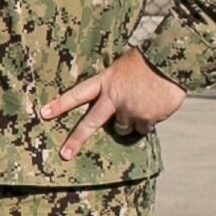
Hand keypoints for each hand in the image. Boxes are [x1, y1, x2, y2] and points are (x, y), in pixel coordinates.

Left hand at [36, 48, 187, 162]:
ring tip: (142, 102)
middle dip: (76, 140)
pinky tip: (156, 105)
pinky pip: (144, 128)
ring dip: (129, 121)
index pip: (77, 94)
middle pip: (90, 123)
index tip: (43, 114)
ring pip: (123, 128)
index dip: (60, 105)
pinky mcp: (147, 118)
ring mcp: (130, 110)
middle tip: (65, 155)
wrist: (172, 62)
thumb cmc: (148, 60)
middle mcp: (114, 98)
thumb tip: (111, 100)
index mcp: (106, 82)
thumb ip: (113, 83)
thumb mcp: (123, 64)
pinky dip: (149, 121)